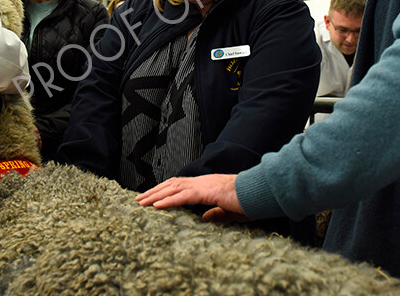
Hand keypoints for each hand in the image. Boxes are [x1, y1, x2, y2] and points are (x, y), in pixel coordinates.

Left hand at [135, 174, 249, 222]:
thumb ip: (216, 213)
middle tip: (139, 200)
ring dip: (156, 196)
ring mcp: (204, 185)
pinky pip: (183, 196)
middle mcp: (202, 182)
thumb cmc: (248, 201)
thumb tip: (204, 218)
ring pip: (173, 188)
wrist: (260, 193)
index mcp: (206, 185)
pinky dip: (168, 201)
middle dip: (154, 192)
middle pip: (172, 184)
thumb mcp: (229, 211)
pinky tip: (156, 206)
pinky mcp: (207, 192)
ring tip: (142, 203)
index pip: (180, 185)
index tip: (152, 197)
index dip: (165, 191)